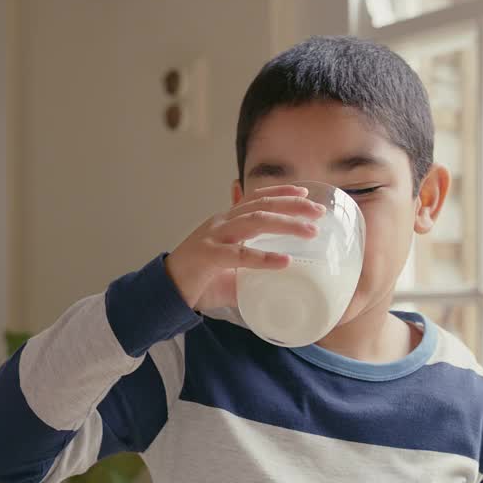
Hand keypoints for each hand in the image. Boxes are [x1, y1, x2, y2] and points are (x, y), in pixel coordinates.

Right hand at [164, 185, 323, 311]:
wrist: (164, 291)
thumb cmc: (197, 280)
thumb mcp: (229, 270)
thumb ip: (252, 271)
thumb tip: (279, 282)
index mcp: (224, 222)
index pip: (254, 198)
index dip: (279, 192)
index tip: (304, 191)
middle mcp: (220, 223)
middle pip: (260, 205)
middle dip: (292, 205)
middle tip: (318, 211)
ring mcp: (213, 237)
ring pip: (254, 222)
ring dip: (285, 224)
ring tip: (309, 232)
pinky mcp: (208, 257)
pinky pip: (239, 255)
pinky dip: (263, 258)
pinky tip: (284, 262)